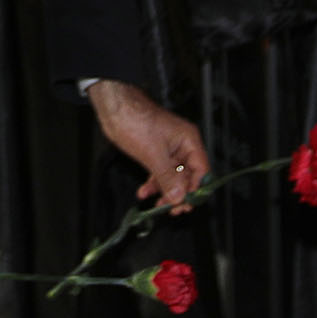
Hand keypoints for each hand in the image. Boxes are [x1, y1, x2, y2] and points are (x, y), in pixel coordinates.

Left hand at [86, 79, 211, 211]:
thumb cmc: (135, 120)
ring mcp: (168, 150)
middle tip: (172, 209)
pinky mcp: (155, 152)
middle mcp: (181, 146)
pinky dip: (153, 184)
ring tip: (157, 204)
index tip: (186, 204)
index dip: (195, 189)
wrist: (115, 109)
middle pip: (188, 176)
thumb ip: (168, 178)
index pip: (201, 170)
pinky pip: (160, 173)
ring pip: (173, 177)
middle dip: (179, 193)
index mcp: (189, 141)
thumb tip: (179, 196)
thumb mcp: (153, 154)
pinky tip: (144, 192)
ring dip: (165, 191)